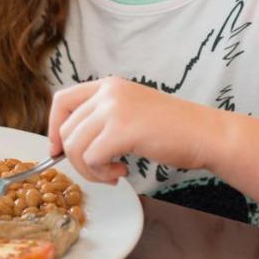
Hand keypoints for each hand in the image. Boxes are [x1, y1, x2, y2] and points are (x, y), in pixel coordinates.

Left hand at [46, 76, 219, 183]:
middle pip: (66, 129)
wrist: (206, 134)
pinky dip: (102, 173)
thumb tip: (68, 144)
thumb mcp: (132, 111)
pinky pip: (91, 158)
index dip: (53, 128)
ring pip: (75, 146)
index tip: (58, 151)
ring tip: (113, 173)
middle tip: (100, 170)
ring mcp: (114, 109)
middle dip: (76, 159)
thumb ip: (103, 119)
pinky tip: (122, 172)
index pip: (61, 100)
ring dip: (90, 169)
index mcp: (108, 85)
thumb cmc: (174, 130)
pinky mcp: (122, 130)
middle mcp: (108, 92)